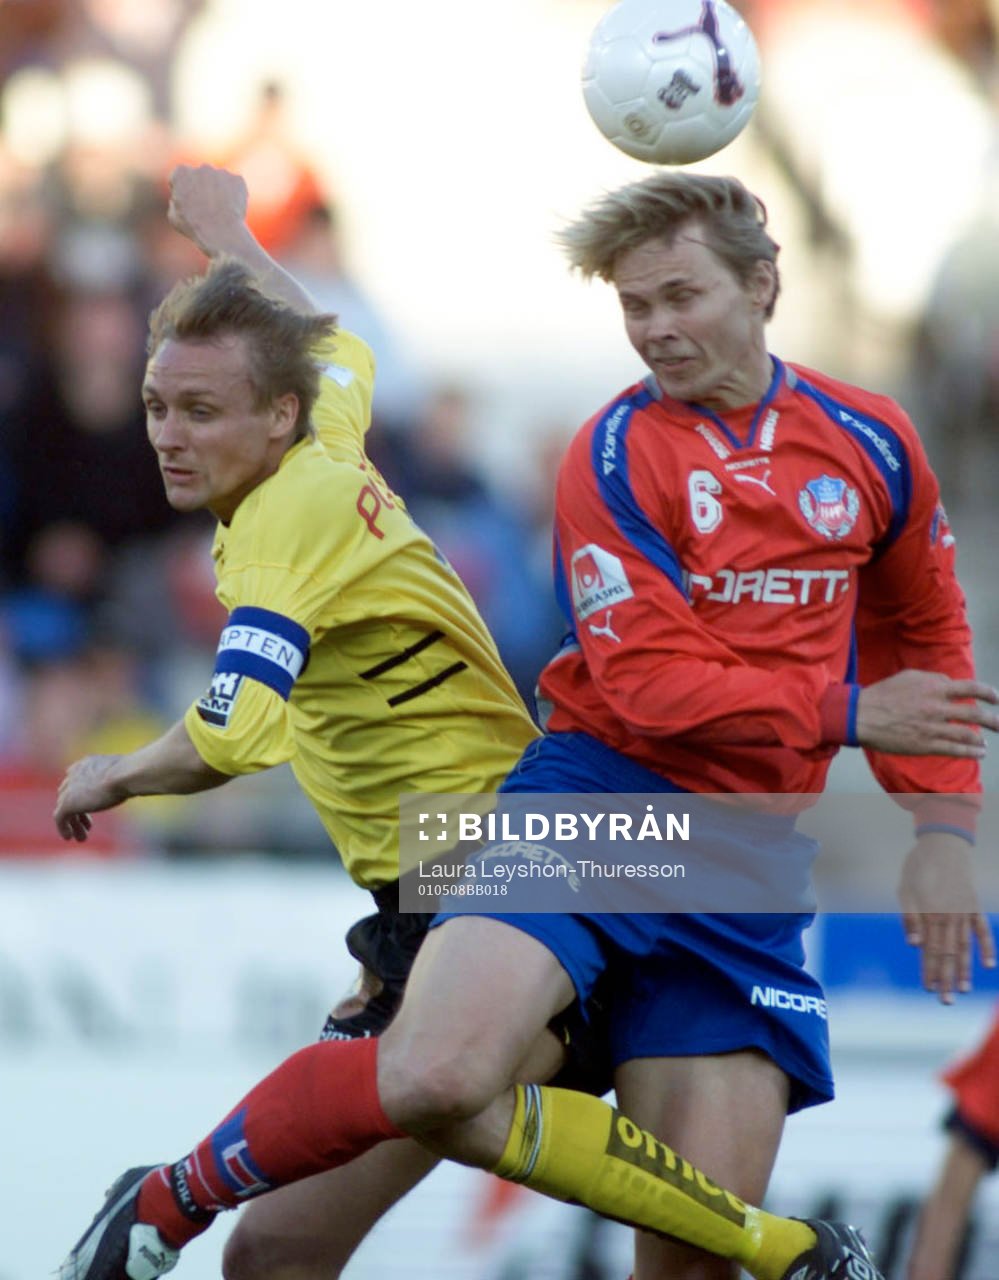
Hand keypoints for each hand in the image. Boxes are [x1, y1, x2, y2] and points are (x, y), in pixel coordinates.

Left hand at [54, 754, 127, 841]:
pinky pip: (60, 819)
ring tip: (82, 838)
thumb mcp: (126, 773)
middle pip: (68, 795)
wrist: (124, 775)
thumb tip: (141, 781)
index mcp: (87, 764)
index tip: (90, 807)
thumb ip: (124, 777)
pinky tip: (70, 838)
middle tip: (88, 825)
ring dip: (74, 823)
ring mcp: (69, 789)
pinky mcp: (67, 804)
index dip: (82, 794)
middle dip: (78, 810)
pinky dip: (64, 828)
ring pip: (65, 809)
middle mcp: (74, 775)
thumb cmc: (131, 773)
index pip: (76, 779)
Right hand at [168, 164, 248, 256]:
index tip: (188, 205)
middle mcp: (202, 167)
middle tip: (206, 209)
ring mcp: (221, 172)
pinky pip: (235, 187)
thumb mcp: (174, 216)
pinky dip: (234, 196)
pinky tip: (231, 210)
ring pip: (219, 181)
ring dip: (219, 192)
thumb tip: (180, 197)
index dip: (183, 192)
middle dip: (203, 188)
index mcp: (181, 172)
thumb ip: (175, 201)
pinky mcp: (238, 180)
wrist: (221, 232)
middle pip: (202, 177)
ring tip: (219, 211)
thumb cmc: (194, 226)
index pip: (181, 178)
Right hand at [856, 670, 998, 755]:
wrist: (862, 716)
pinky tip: (979, 753)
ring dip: (981, 740)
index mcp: (934, 688)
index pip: (971, 688)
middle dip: (994, 720)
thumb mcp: (908, 676)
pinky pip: (955, 750)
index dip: (988, 693)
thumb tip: (951, 683)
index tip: (996, 698)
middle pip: (975, 714)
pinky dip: (971, 752)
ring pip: (968, 735)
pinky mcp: (926, 745)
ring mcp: (933, 728)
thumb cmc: (883, 694)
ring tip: (985, 744)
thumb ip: (933, 678)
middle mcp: (937, 707)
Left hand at [898, 832, 995, 1002]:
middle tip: (947, 1001)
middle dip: (946, 978)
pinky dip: (987, 947)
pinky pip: (982, 930)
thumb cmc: (918, 868)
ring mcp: (964, 913)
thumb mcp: (905, 890)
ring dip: (964, 969)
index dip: (929, 970)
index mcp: (930, 915)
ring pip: (965, 946)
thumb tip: (913, 945)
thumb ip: (910, 919)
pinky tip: (989, 964)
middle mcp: (949, 917)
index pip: (929, 950)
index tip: (929, 989)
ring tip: (964, 989)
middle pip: (947, 953)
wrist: (943, 845)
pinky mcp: (975, 906)